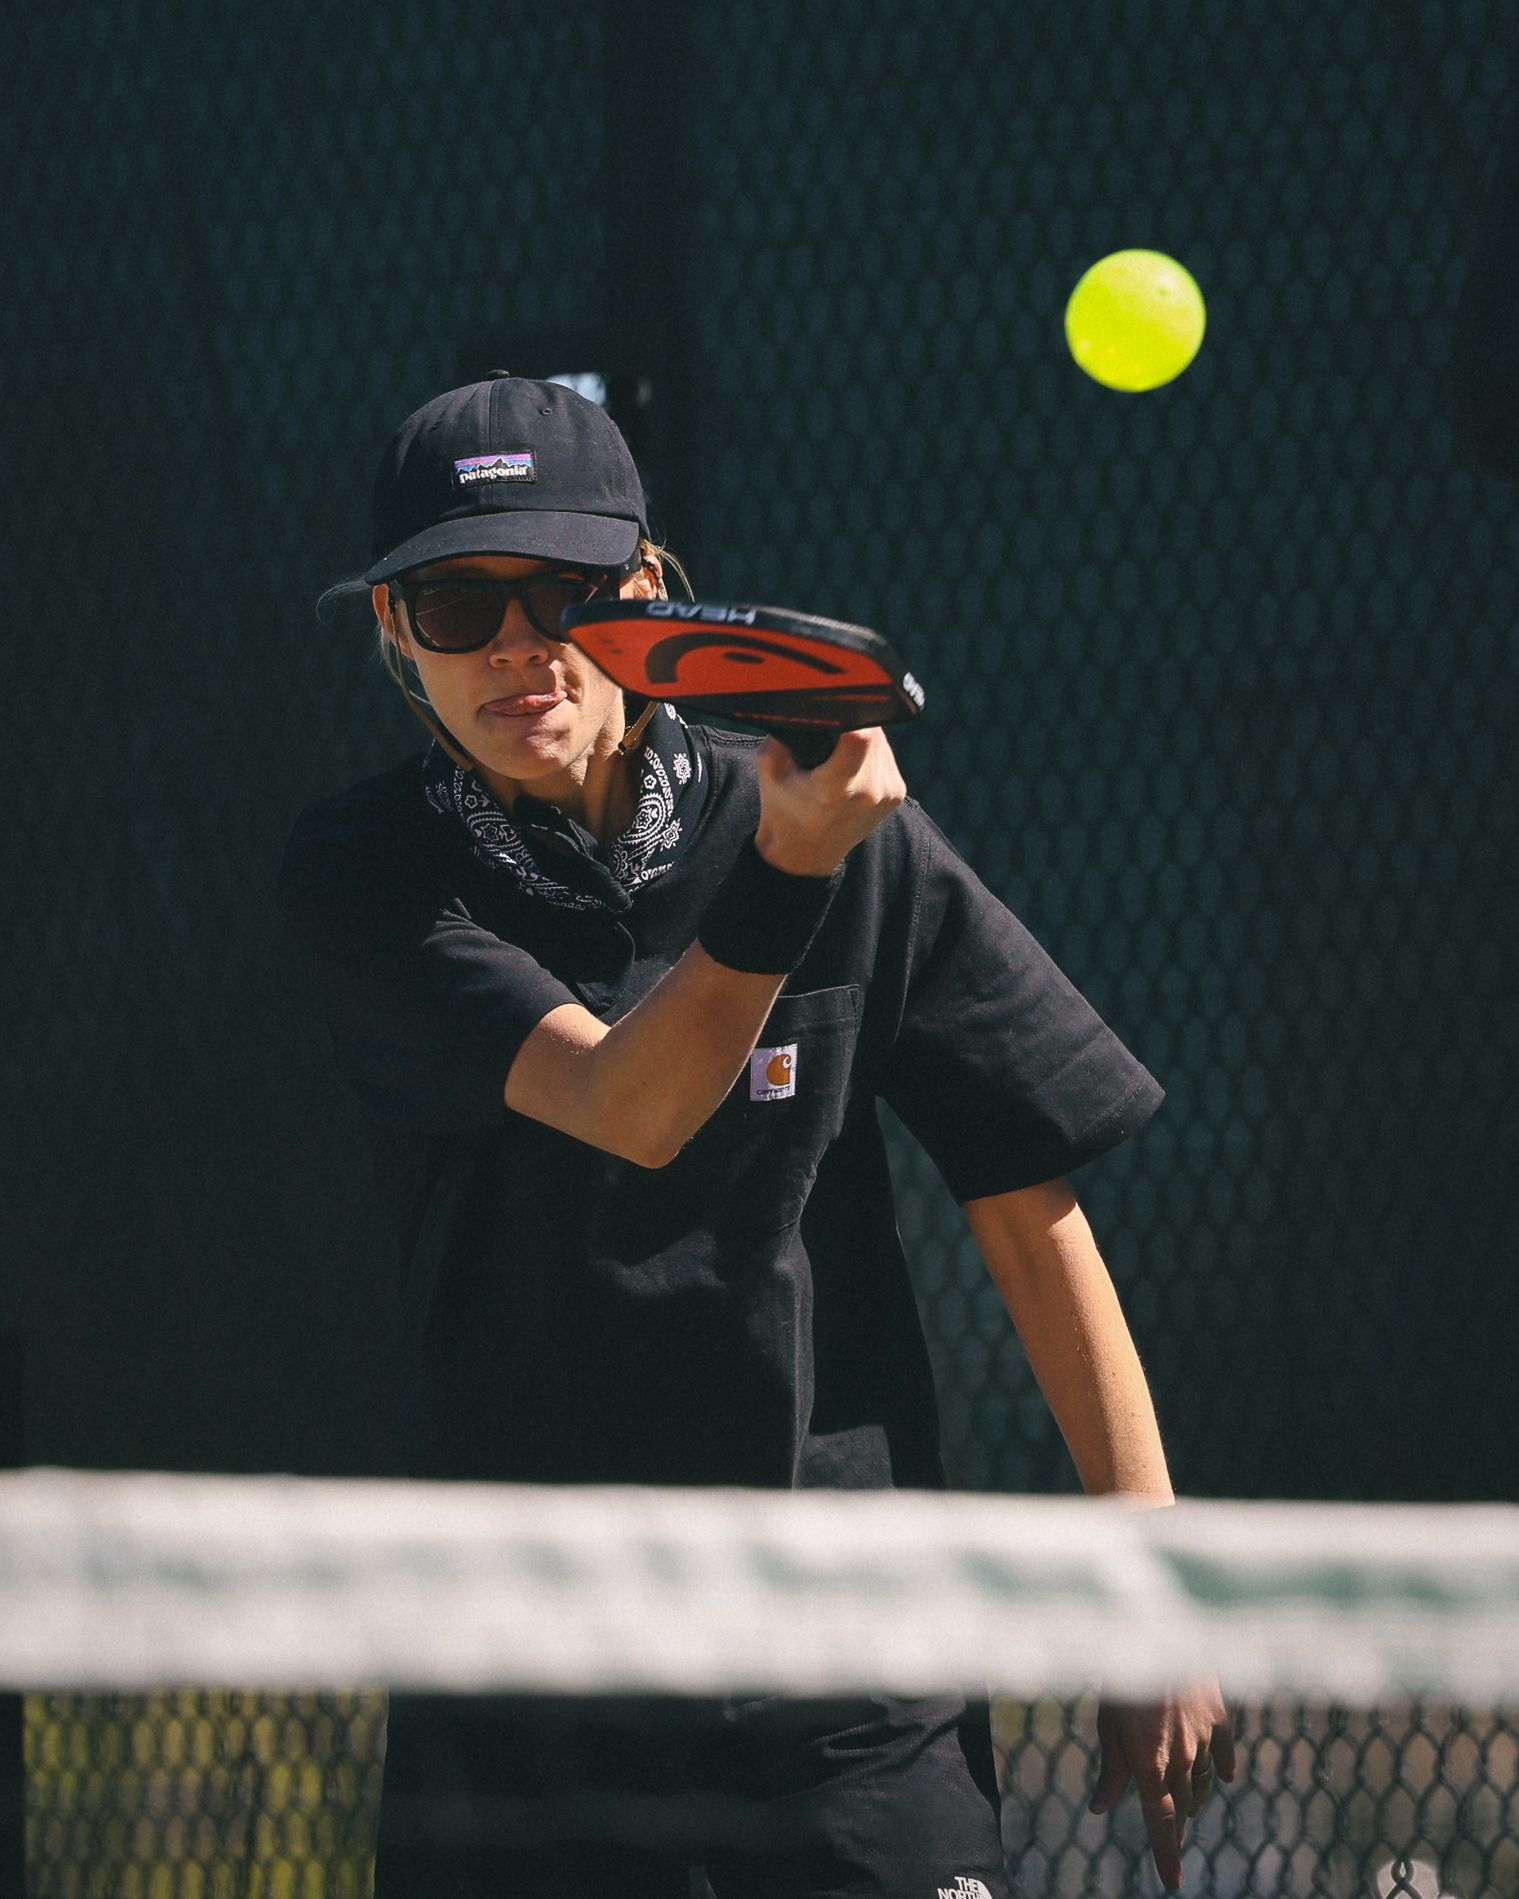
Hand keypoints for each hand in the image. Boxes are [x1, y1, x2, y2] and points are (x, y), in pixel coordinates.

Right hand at [752, 727, 905, 876]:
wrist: (804, 853)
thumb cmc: (782, 807)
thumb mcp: (769, 765)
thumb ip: (788, 730)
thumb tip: (809, 703)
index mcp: (835, 787)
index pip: (860, 736)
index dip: (847, 715)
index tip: (831, 712)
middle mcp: (868, 791)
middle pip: (870, 731)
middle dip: (850, 723)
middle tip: (829, 733)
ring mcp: (887, 794)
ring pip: (880, 741)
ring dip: (862, 737)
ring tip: (838, 753)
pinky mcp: (898, 794)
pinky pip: (885, 756)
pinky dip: (870, 753)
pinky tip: (852, 768)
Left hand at [1089, 1679, 1234, 1891]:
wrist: (1157, 1632)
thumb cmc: (1122, 1675)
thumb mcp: (1106, 1724)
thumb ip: (1111, 1770)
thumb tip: (1100, 1809)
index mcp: (1150, 1766)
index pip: (1161, 1823)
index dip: (1166, 1854)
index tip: (1173, 1883)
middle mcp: (1182, 1759)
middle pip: (1183, 1805)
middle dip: (1176, 1824)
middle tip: (1172, 1839)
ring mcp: (1203, 1738)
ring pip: (1205, 1783)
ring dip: (1195, 1797)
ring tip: (1188, 1809)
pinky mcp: (1218, 1715)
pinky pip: (1224, 1753)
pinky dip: (1223, 1768)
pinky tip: (1226, 1777)